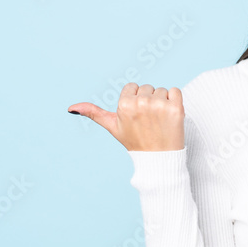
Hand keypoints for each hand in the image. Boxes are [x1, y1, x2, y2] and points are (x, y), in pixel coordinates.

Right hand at [68, 83, 184, 150]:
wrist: (159, 158)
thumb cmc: (135, 141)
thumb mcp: (113, 127)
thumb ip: (94, 113)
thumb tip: (71, 108)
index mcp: (124, 104)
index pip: (132, 87)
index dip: (135, 101)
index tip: (137, 116)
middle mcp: (141, 103)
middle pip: (147, 88)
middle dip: (148, 101)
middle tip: (149, 121)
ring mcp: (159, 105)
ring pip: (161, 90)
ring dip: (162, 102)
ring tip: (159, 121)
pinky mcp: (176, 108)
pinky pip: (176, 91)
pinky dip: (175, 100)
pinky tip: (170, 116)